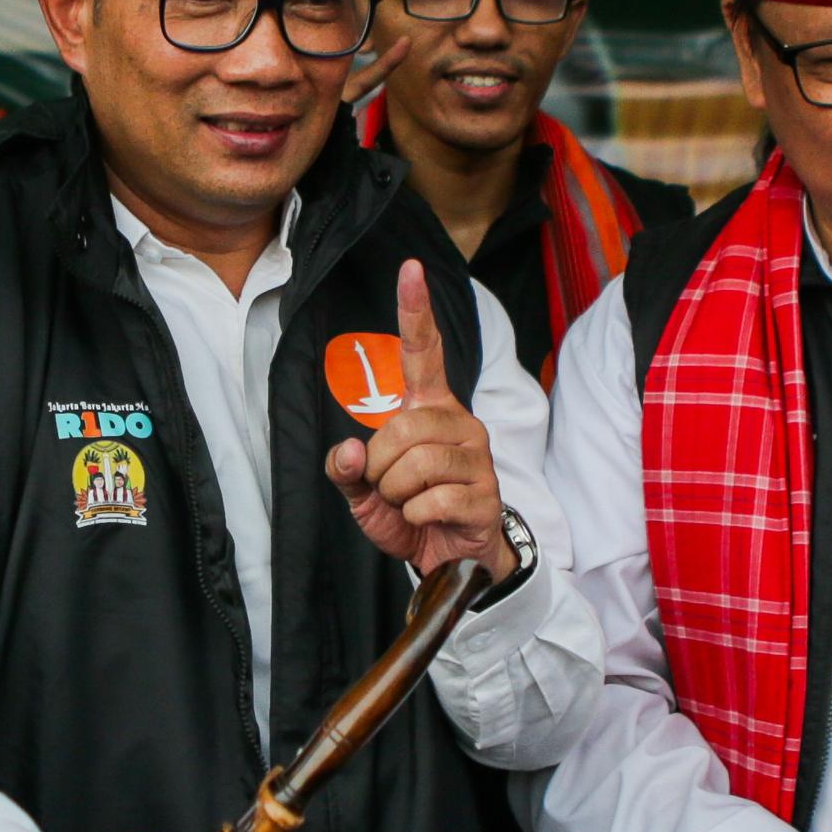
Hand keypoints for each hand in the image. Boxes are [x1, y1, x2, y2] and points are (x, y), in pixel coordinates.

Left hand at [324, 263, 514, 581]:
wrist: (450, 562)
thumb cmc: (408, 512)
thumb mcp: (363, 492)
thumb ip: (346, 469)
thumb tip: (348, 450)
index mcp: (428, 408)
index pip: (422, 351)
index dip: (415, 311)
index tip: (411, 268)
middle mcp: (459, 422)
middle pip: (403, 427)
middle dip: (378, 465)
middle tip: (386, 486)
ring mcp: (477, 457)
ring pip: (417, 463)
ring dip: (396, 492)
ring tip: (409, 502)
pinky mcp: (486, 494)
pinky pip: (433, 498)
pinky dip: (417, 515)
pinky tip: (429, 518)